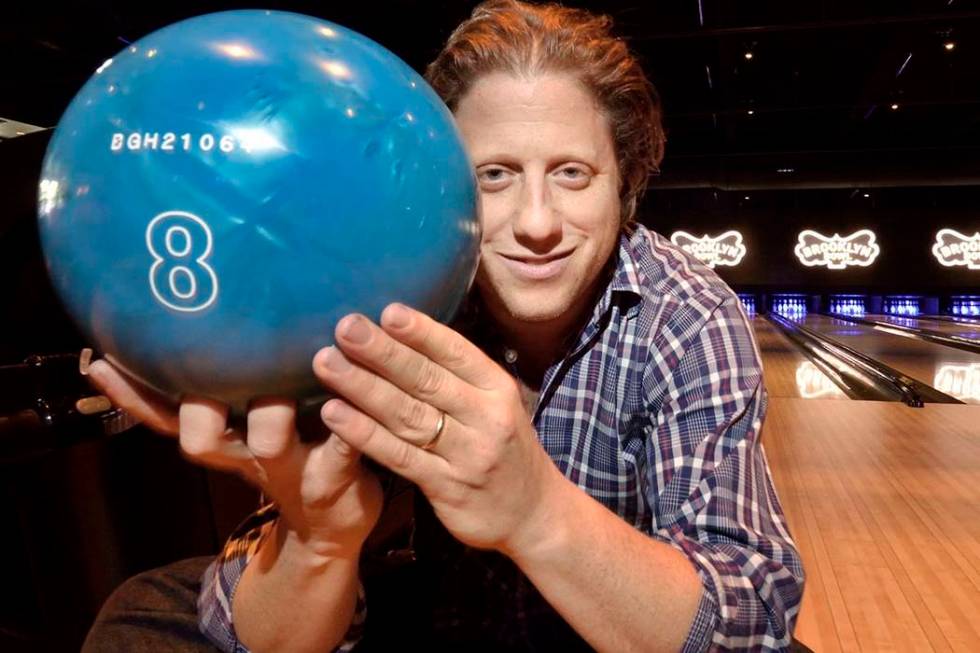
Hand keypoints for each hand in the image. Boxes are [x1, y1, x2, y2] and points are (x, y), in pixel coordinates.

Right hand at [85, 359, 382, 557]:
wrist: (331, 530)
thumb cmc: (289, 459)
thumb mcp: (247, 431)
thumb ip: (227, 392)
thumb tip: (199, 334)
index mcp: (222, 442)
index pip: (164, 419)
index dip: (133, 398)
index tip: (104, 362)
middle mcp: (247, 456)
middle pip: (201, 439)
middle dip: (200, 408)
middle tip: (213, 370)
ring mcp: (290, 469)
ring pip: (268, 442)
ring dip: (273, 408)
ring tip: (294, 363)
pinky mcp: (336, 475)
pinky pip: (338, 451)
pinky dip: (341, 426)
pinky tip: (346, 399)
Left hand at [314, 303, 563, 555]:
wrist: (535, 513)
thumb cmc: (504, 448)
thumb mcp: (497, 405)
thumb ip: (458, 376)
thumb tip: (405, 333)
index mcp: (497, 388)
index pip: (457, 353)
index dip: (421, 332)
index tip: (386, 310)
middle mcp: (485, 417)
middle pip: (427, 380)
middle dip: (382, 352)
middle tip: (345, 327)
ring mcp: (467, 454)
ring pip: (408, 415)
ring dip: (363, 387)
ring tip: (326, 363)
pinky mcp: (446, 487)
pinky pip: (399, 455)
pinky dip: (365, 434)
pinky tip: (334, 415)